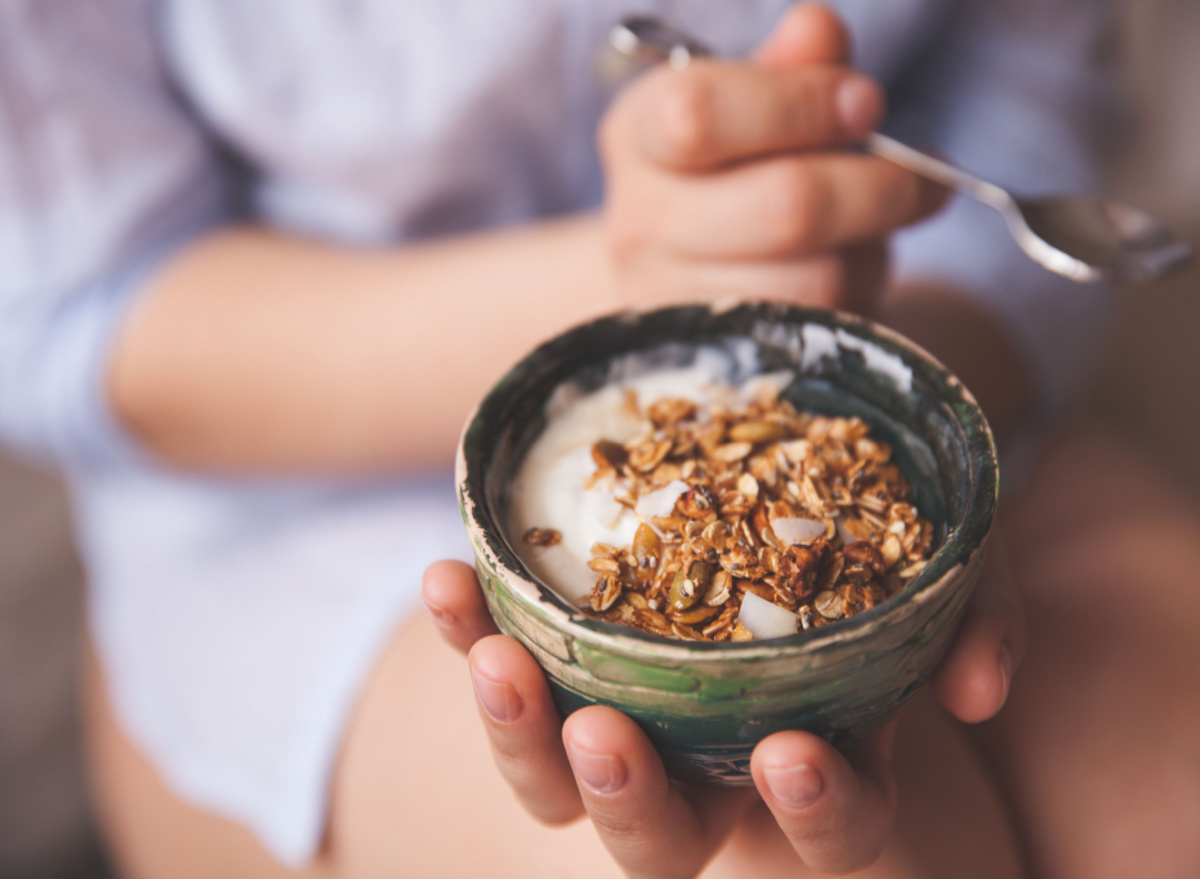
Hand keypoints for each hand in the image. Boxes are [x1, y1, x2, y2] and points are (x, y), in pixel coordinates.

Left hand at [421, 534, 1025, 876]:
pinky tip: (447, 578)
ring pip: (558, 782)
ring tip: (495, 659)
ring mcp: (632, 714)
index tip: (792, 750)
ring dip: (519, 735)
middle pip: (661, 840)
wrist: (791, 480)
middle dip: (628, 802)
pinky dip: (468, 631)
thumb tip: (977, 692)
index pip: (829, 830)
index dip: (817, 812)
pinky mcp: (564, 656)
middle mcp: (714, 764)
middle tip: (604, 735)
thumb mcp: (950, 562)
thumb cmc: (878, 541)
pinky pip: (507, 664)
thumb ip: (979, 616)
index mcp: (820, 760)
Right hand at [599, 3, 945, 312]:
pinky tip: (852, 266)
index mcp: (639, 136)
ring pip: (817, 279)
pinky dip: (859, 293)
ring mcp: (675, 301)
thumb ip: (789, 65)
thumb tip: (818, 28)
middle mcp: (641, 223)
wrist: (677, 270)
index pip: (700, 114)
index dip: (800, 104)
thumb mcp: (748, 101)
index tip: (867, 102)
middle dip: (878, 186)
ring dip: (872, 247)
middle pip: (784, 207)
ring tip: (877, 224)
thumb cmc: (726, 169)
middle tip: (924, 175)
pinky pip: (822, 328)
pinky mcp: (722, 359)